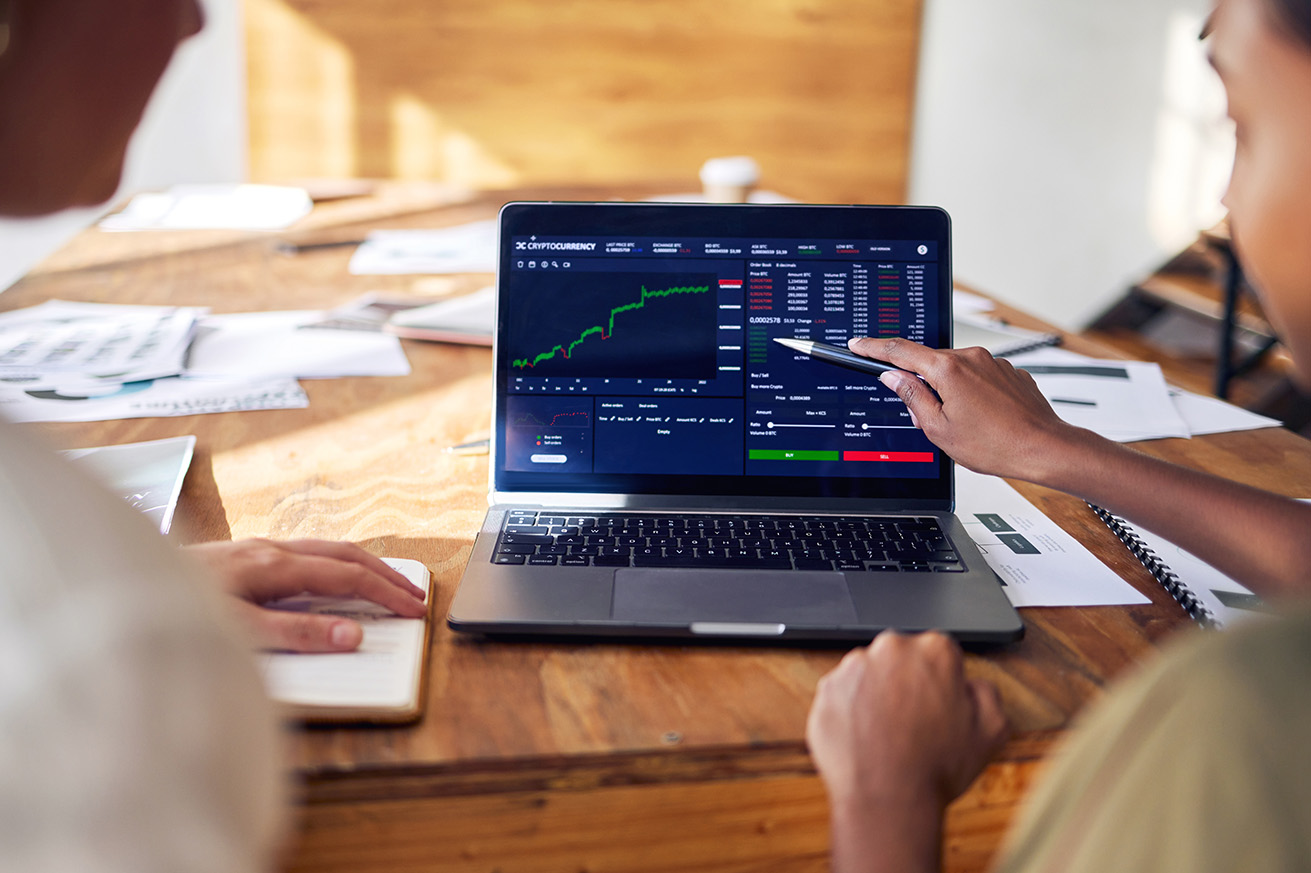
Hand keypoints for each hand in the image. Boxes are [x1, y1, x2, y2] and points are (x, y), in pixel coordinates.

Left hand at [185, 539, 427, 652]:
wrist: (118, 588)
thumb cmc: (170, 616)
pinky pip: (305, 553)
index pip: (347, 576)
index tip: (414, 610)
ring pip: (325, 549)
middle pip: (344, 554)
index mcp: (273, 565)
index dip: (385, 593)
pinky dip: (335, 563)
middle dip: (385, 574)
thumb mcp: (239, 634)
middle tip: (415, 595)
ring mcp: (254, 549)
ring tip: (387, 583)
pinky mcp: (242, 557)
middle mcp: (268, 550)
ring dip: (363, 565)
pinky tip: (330, 577)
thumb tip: (352, 634)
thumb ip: (298, 636)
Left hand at [807, 630, 1008, 818]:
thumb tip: (971, 684)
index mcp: (934, 650)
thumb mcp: (991, 730)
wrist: (888, 800)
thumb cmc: (938, 767)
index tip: (936, 704)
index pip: (938, 653)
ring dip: (875, 695)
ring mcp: (853, 668)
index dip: (939, 682)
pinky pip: (841, 695)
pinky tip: (864, 738)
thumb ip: (985, 693)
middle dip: (905, 683)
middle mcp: (891, 648)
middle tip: (911, 722)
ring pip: (868, 675)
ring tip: (886, 735)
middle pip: (899, 658)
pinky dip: (849, 712)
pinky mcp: (827, 690)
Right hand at [848, 336, 1084, 481]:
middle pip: (930, 364)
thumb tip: (894, 377)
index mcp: (948, 370)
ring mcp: (993, 363)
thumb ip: (912, 397)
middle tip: (928, 419)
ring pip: (956, 372)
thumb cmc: (996, 444)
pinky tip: (983, 419)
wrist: (1044, 448)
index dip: (874, 348)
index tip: (859, 345)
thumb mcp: (938, 428)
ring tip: (965, 426)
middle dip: (923, 387)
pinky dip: (973, 394)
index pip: (900, 351)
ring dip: (950, 393)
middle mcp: (972, 358)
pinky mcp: (1009, 372)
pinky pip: (979, 378)